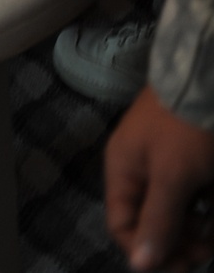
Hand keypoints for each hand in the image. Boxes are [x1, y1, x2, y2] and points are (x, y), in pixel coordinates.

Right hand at [106, 86, 213, 271]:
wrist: (205, 75)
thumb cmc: (184, 128)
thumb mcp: (172, 177)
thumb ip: (157, 221)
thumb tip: (138, 267)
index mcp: (124, 170)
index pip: (123, 225)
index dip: (147, 250)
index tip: (182, 263)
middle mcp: (140, 168)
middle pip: (152, 221)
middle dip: (179, 240)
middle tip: (208, 246)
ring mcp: (166, 161)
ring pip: (178, 209)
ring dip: (198, 226)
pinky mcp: (189, 157)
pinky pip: (193, 192)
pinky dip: (206, 204)